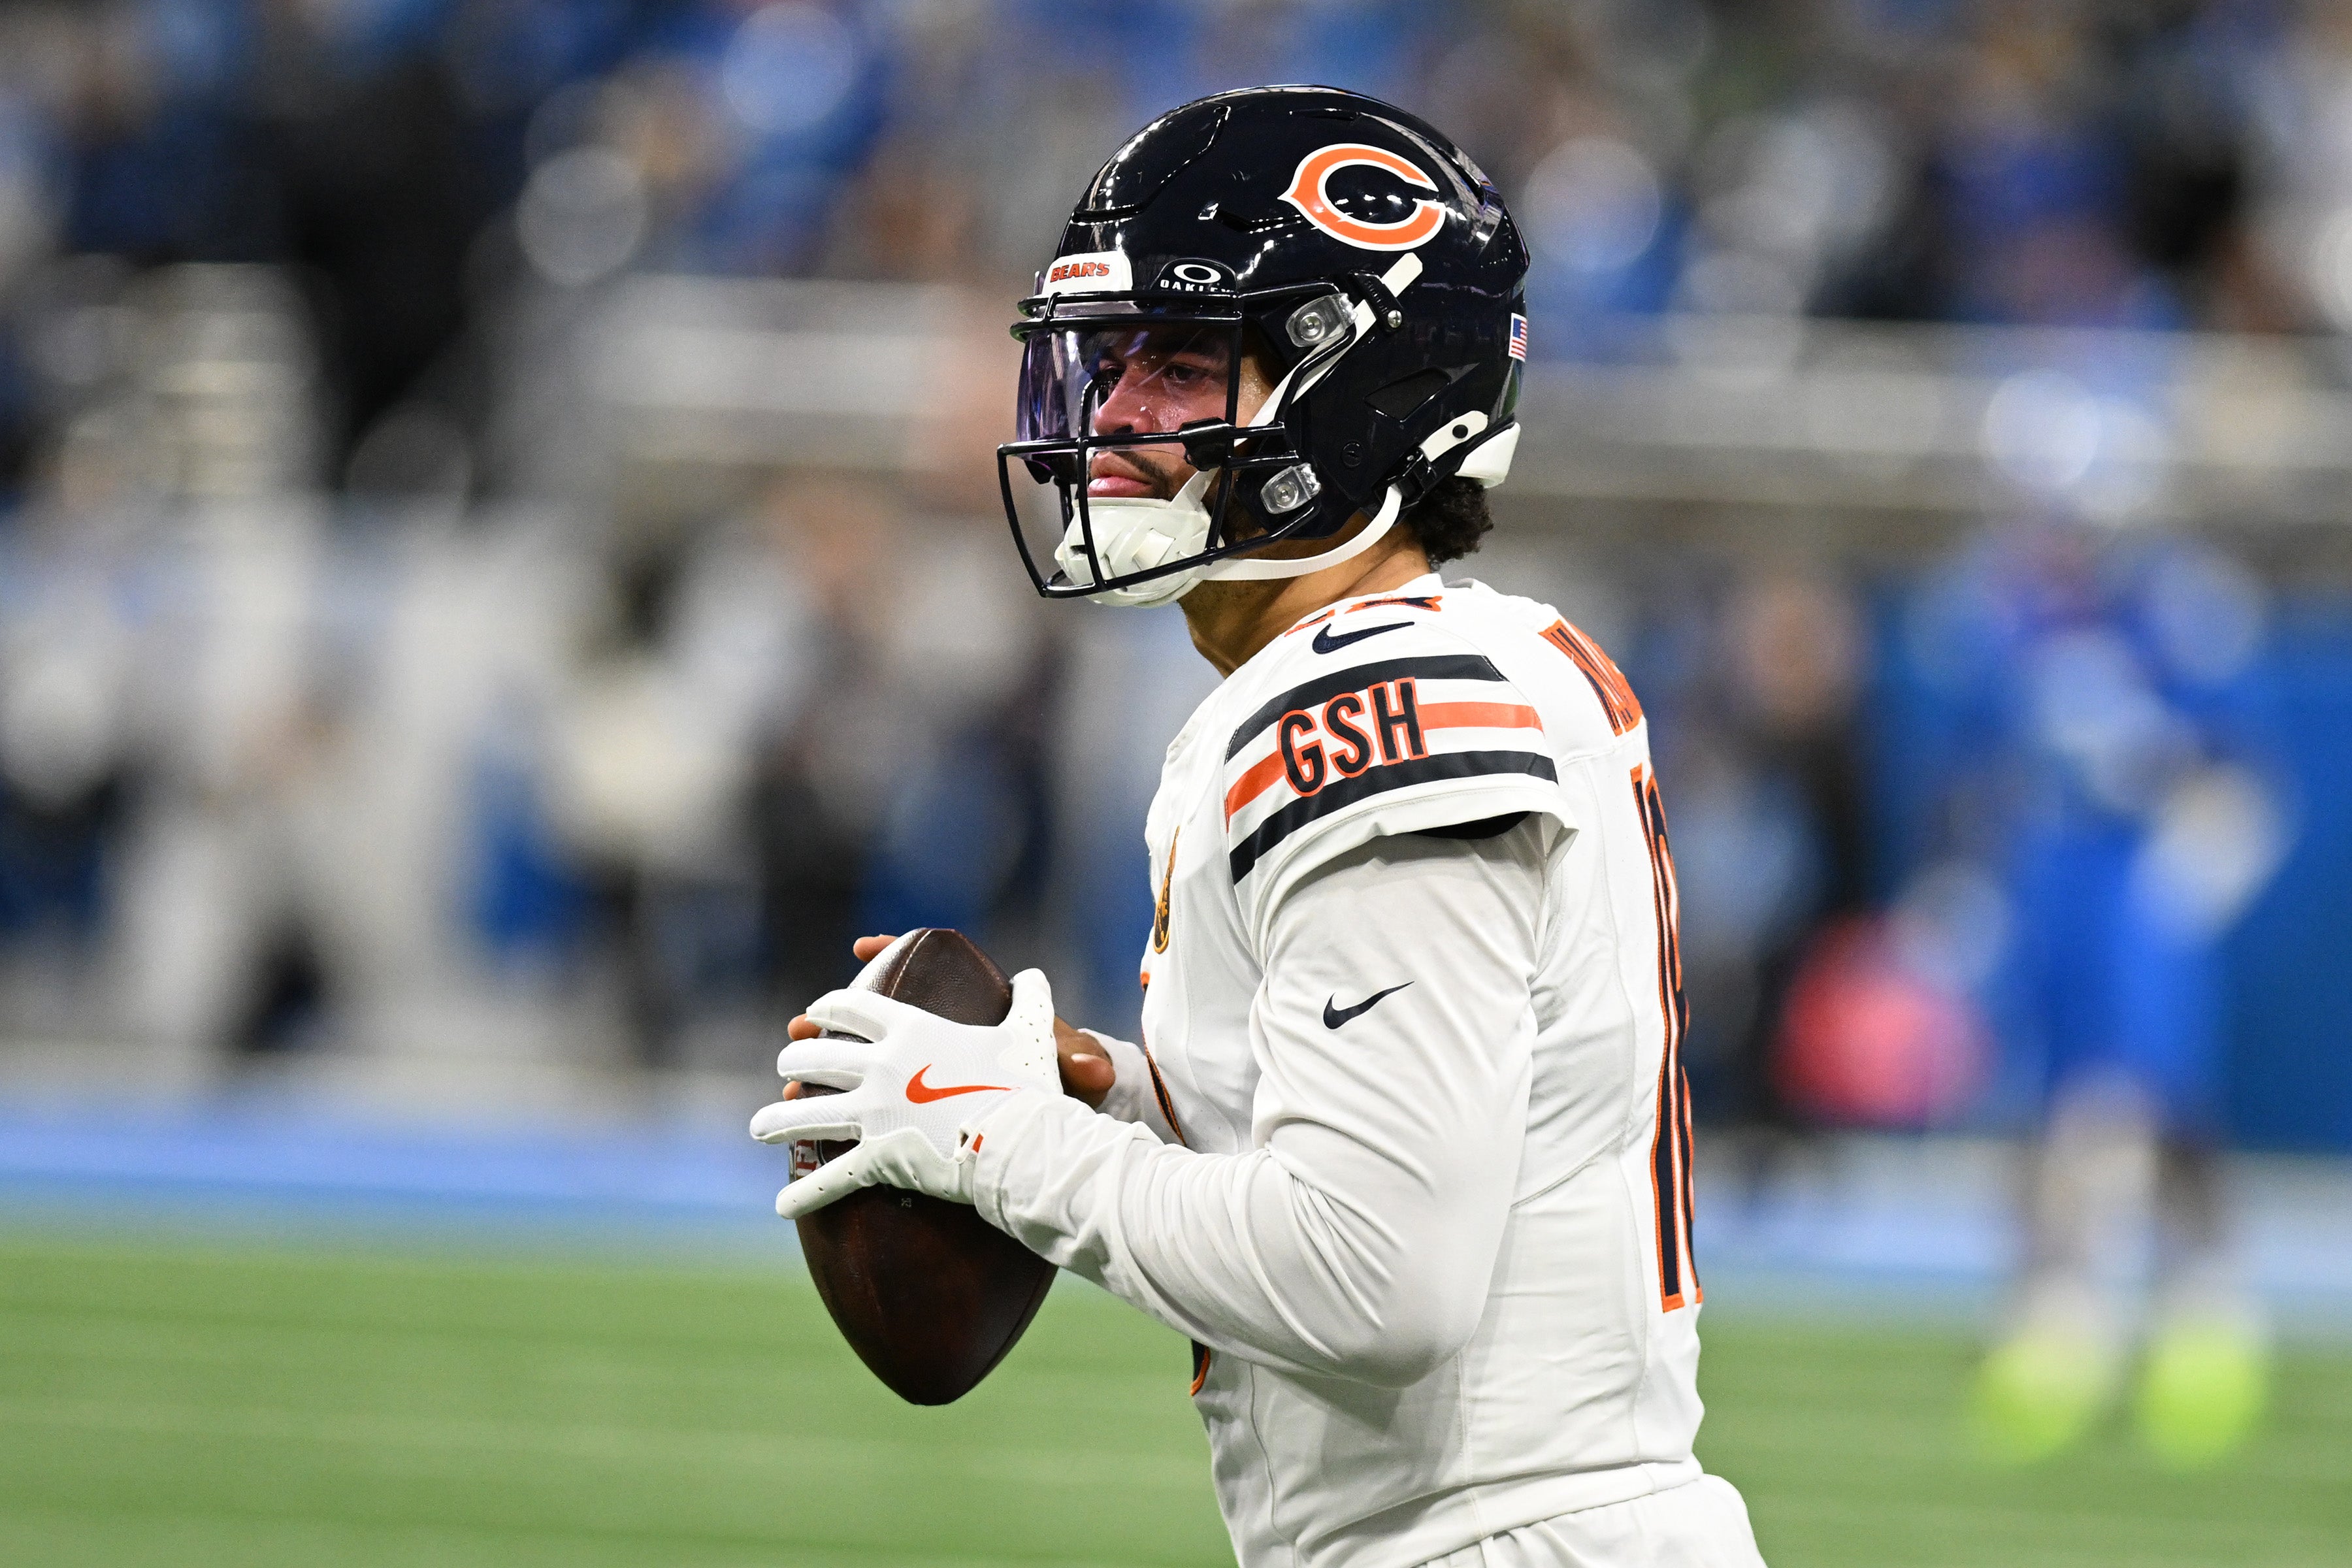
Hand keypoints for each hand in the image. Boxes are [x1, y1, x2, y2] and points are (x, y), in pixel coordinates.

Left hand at [752, 966, 1059, 1218]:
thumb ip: (1029, 1000)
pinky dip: (803, 1193)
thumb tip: (1033, 975)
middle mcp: (879, 1065)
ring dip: (776, 1121)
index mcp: (909, 1028)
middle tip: (787, 1066)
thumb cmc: (1028, 1085)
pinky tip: (782, 1204)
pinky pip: (830, 1178)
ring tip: (759, 1128)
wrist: (1024, 1140)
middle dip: (795, 1059)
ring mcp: (873, 1113)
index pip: (851, 1007)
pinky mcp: (877, 1158)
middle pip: (816, 1057)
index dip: (828, 1007)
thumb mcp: (1032, 1032)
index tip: (814, 1012)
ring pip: (805, 1113)